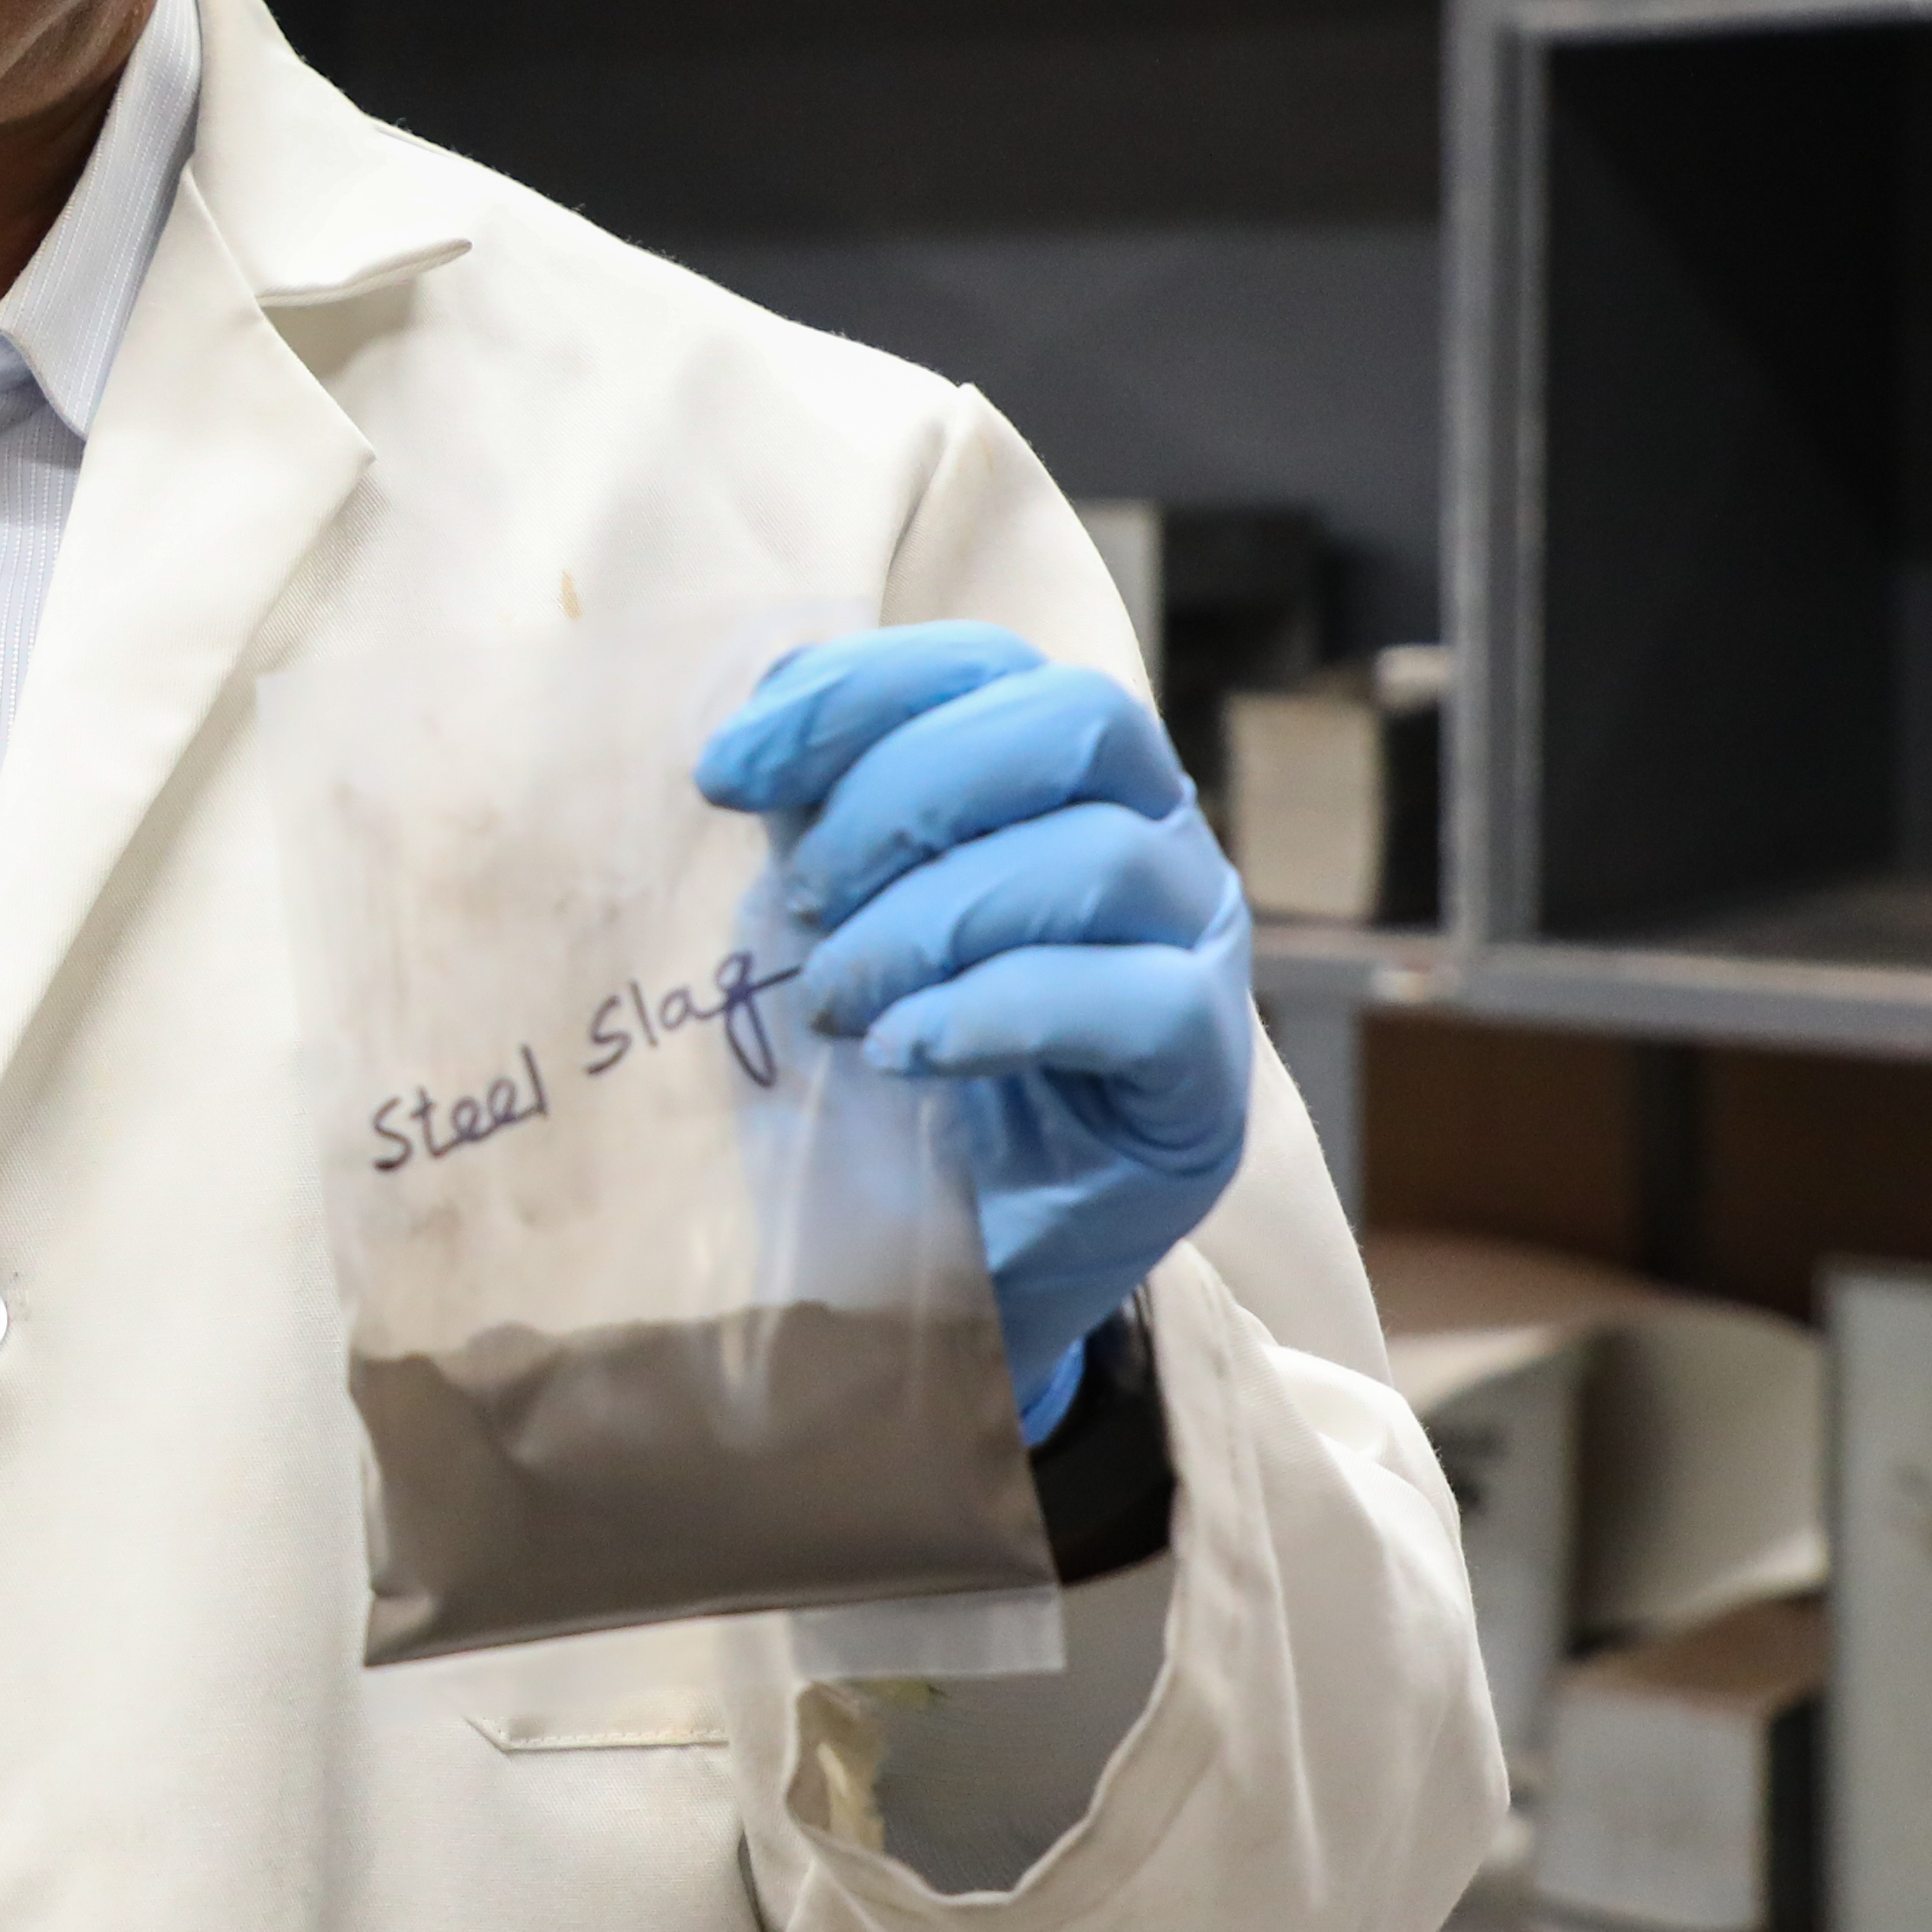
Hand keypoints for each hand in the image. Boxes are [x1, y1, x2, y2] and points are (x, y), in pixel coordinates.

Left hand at [693, 621, 1253, 1435]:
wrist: (926, 1267)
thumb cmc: (873, 1075)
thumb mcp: (823, 923)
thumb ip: (810, 820)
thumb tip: (753, 731)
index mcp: (1062, 780)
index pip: (991, 664)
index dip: (856, 691)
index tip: (725, 774)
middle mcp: (1155, 839)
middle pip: (1075, 722)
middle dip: (908, 794)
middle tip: (802, 900)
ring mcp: (1199, 952)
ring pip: (1100, 859)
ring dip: (931, 920)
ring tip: (837, 1003)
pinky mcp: (1207, 1078)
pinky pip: (1138, 1001)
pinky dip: (1000, 1010)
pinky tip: (906, 1053)